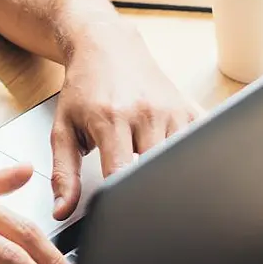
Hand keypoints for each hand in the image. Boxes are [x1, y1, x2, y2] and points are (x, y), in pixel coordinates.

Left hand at [51, 27, 200, 219]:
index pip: (122, 174)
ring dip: (166, 175)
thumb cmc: (83, 89)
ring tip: (149, 174)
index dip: (121, 201)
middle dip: (146, 191)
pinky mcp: (190, 109)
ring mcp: (172, 110)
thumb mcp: (63, 129)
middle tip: (137, 204)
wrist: (106, 46)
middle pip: (156, 171)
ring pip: (180, 162)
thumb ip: (63, 173)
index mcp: (111, 119)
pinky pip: (199, 144)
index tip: (118, 217)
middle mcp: (145, 113)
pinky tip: (176, 163)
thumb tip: (63, 210)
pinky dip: (190, 159)